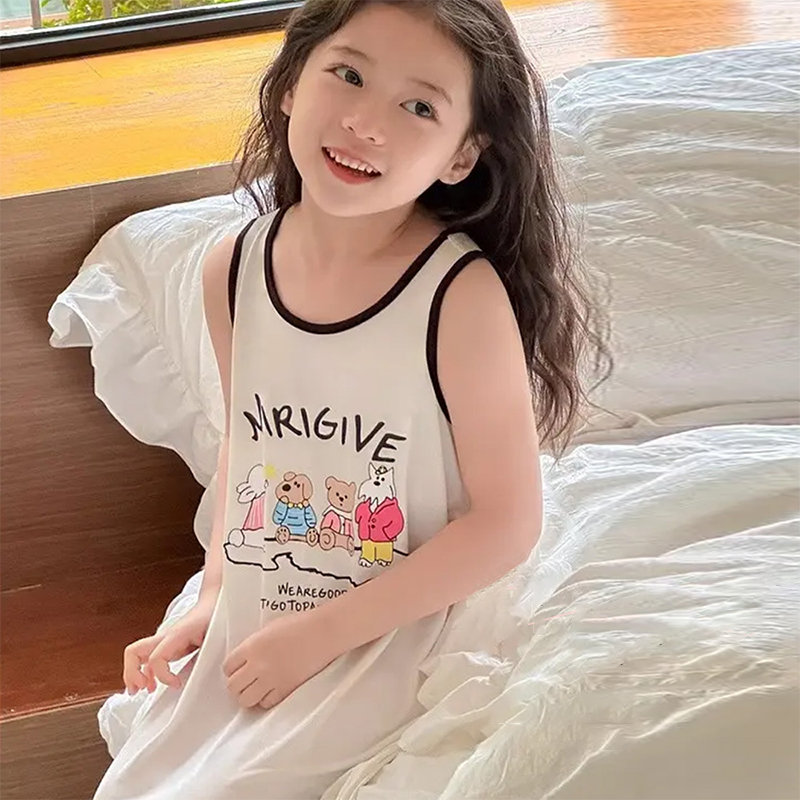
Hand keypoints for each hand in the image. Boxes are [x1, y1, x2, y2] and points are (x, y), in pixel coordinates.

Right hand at [123, 595, 216, 694]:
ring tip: (138, 691)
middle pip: (134, 652)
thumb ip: (211, 653)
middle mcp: (166, 637)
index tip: (177, 684)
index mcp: (177, 635)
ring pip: (136, 655)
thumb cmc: (217, 615)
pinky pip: (147, 658)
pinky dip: (144, 672)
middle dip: (131, 674)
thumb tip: (211, 673)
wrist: (216, 602)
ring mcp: (165, 640)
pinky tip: (150, 684)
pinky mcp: (168, 645)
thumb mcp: (217, 635)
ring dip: (132, 674)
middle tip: (139, 690)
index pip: (157, 658)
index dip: (162, 676)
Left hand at [222, 609, 339, 710]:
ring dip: (249, 695)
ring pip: (246, 700)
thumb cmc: (299, 625)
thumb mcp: (269, 629)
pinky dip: (267, 699)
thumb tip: (244, 659)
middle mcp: (258, 665)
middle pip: (233, 687)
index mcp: (252, 646)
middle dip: (238, 684)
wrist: (322, 633)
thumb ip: (253, 645)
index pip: (227, 667)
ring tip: (257, 687)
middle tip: (247, 680)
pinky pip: (266, 703)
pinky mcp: (285, 689)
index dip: (232, 669)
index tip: (238, 668)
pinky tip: (272, 689)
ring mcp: (271, 679)